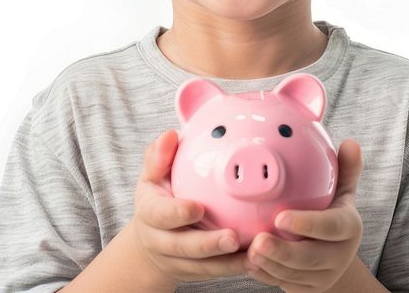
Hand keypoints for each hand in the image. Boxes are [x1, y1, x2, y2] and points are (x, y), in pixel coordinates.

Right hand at [125, 129, 248, 286]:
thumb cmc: (158, 198)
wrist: (151, 244)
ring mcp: (179, 261)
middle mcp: (162, 241)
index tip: (197, 208)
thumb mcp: (152, 176)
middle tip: (232, 238)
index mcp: (150, 214)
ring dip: (228, 262)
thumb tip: (170, 135)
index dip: (177, 213)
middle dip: (207, 245)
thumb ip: (159, 156)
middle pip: (183, 247)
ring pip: (203, 267)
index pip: (160, 215)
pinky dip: (236, 268)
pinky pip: (217, 273)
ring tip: (252, 253)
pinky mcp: (196, 272)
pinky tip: (258, 261)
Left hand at [243, 139, 363, 291]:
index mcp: (348, 227)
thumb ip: (344, 169)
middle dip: (283, 252)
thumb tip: (350, 143)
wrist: (337, 257)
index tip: (281, 217)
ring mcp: (323, 276)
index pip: (330, 227)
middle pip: (311, 258)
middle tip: (258, 240)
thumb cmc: (332, 214)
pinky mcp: (307, 289)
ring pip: (294, 275)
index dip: (307, 223)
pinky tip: (248, 263)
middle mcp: (338, 255)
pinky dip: (265, 275)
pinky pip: (283, 284)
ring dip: (269, 265)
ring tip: (248, 251)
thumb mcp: (342, 193)